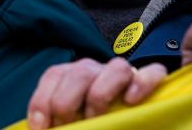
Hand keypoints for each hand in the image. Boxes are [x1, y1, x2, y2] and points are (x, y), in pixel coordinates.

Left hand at [26, 57, 166, 128]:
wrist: (119, 115)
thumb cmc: (88, 119)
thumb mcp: (69, 119)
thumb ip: (57, 122)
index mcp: (72, 76)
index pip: (54, 75)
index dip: (42, 101)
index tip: (41, 128)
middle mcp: (96, 70)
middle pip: (80, 72)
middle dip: (67, 103)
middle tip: (67, 126)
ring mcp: (122, 74)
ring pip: (116, 68)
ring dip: (101, 95)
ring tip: (96, 120)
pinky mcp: (147, 81)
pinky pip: (150, 72)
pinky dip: (142, 84)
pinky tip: (131, 101)